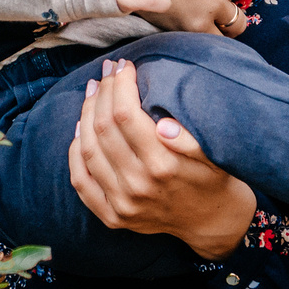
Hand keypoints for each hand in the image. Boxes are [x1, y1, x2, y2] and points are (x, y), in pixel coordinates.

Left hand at [68, 60, 255, 258]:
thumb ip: (188, 140)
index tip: (124, 66)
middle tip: (107, 71)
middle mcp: (138, 186)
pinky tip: (80, 129)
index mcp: (163, 166)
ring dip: (85, 115)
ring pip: (88, 150)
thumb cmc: (212, 178)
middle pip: (103, 128)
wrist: (210, 222)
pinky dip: (75, 152)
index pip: (126, 115)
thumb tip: (162, 124)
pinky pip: (81, 181)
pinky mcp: (112, 216)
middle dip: (103, 92)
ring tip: (93, 91)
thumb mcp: (212, 155)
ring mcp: (122, 204)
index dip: (119, 85)